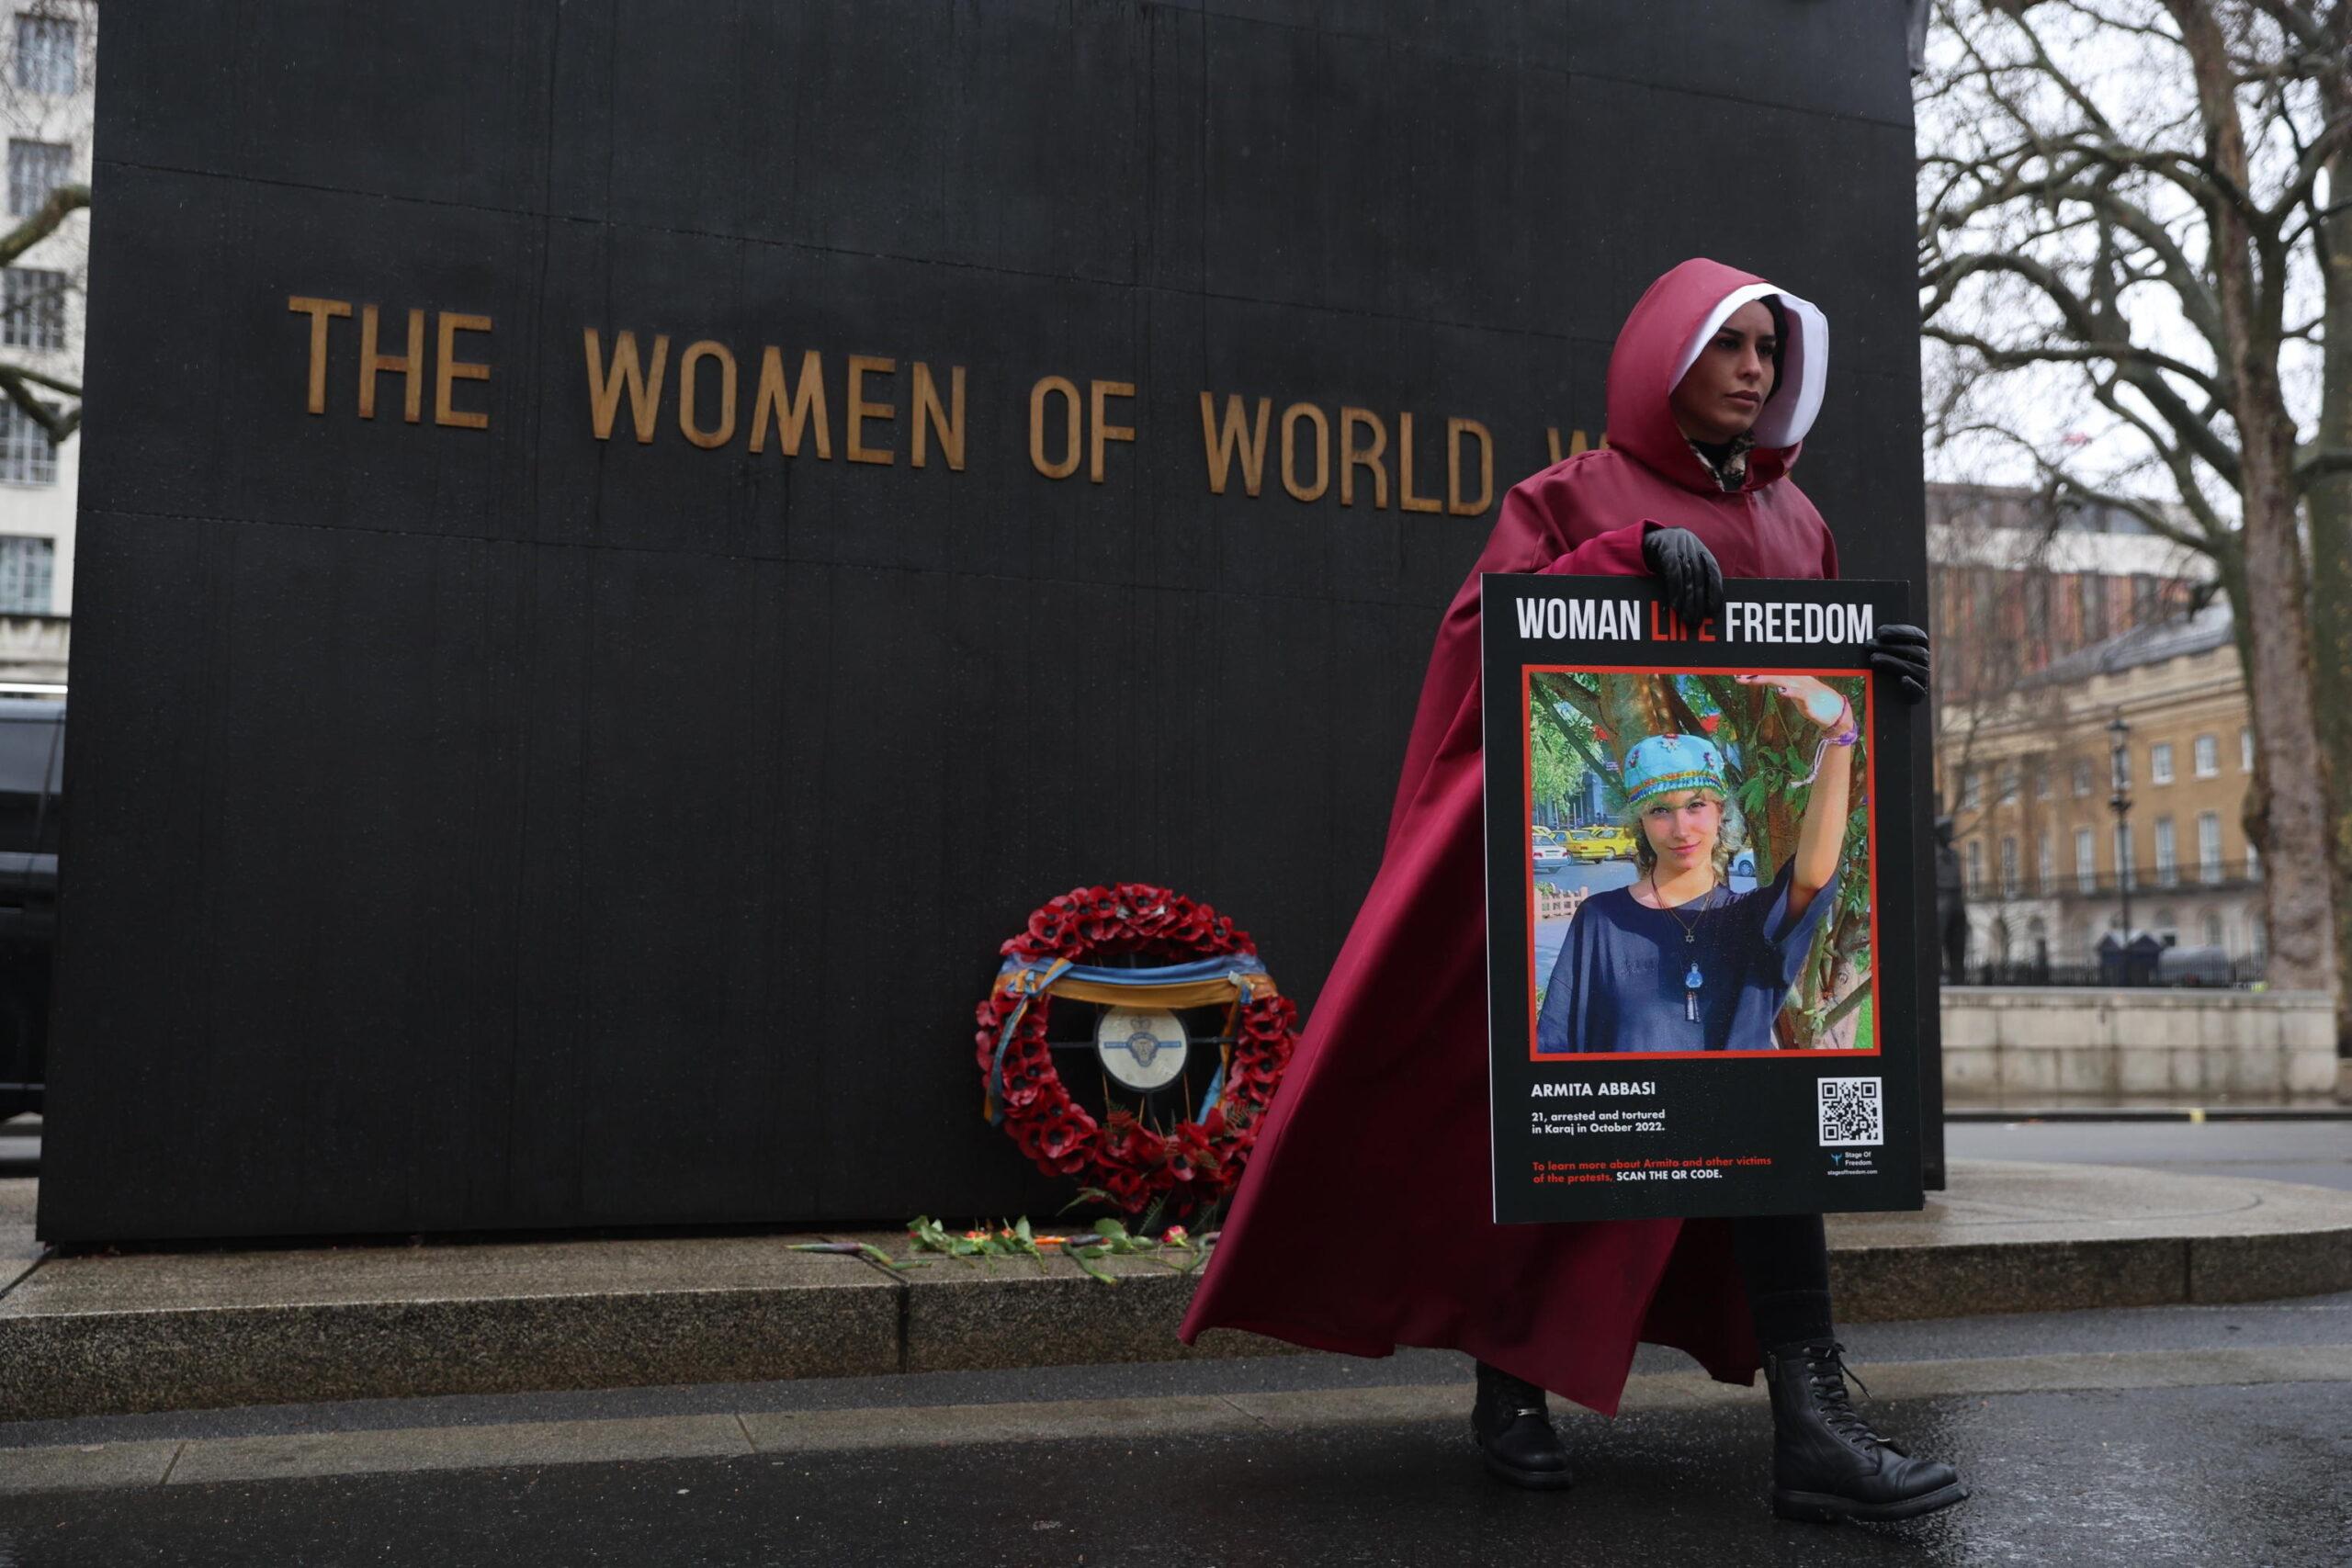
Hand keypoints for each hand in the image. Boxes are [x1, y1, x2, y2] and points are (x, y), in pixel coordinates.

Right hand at [1640, 526, 1722, 632]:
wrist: (1646, 538)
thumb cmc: (1666, 557)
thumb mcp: (1682, 564)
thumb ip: (1693, 578)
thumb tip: (1701, 606)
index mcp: (1701, 551)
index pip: (1714, 573)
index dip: (1716, 592)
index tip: (1714, 612)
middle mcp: (1693, 547)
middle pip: (1700, 579)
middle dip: (1699, 603)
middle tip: (1697, 622)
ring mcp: (1680, 546)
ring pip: (1688, 577)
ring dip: (1688, 601)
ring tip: (1686, 618)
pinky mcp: (1665, 547)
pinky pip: (1674, 572)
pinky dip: (1676, 590)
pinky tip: (1676, 606)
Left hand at [1734, 672, 1850, 730]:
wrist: (1835, 712)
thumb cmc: (1813, 701)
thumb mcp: (1793, 691)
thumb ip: (1779, 683)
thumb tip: (1761, 678)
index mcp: (1792, 676)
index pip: (1771, 671)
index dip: (1755, 671)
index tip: (1738, 673)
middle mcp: (1796, 678)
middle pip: (1773, 673)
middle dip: (1755, 673)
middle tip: (1738, 675)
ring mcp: (1803, 687)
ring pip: (1783, 680)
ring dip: (1767, 679)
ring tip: (1753, 679)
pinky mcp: (1810, 700)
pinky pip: (1799, 694)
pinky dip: (1790, 692)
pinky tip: (1781, 691)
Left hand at [1867, 623, 1929, 701]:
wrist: (1888, 698)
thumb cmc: (1886, 669)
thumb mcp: (1887, 653)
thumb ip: (1885, 643)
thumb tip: (1875, 634)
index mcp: (1922, 648)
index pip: (1918, 636)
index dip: (1900, 632)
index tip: (1880, 632)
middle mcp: (1925, 662)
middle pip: (1914, 651)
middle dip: (1890, 646)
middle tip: (1869, 644)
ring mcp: (1924, 678)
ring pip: (1915, 668)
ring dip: (1893, 661)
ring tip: (1873, 658)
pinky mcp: (1919, 695)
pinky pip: (1919, 690)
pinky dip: (1912, 684)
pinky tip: (1903, 679)